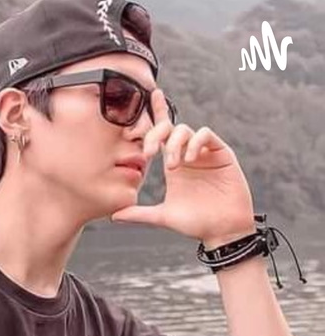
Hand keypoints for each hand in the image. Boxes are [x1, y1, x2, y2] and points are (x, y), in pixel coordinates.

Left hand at [110, 90, 256, 248]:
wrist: (222, 231)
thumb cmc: (196, 223)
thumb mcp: (162, 217)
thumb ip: (138, 213)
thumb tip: (113, 215)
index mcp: (172, 164)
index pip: (161, 135)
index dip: (155, 115)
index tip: (144, 105)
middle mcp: (187, 155)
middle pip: (170, 127)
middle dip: (157, 133)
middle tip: (149, 153)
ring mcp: (204, 153)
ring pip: (185, 130)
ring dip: (175, 144)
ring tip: (173, 166)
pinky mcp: (221, 154)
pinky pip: (206, 135)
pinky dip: (195, 143)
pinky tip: (189, 160)